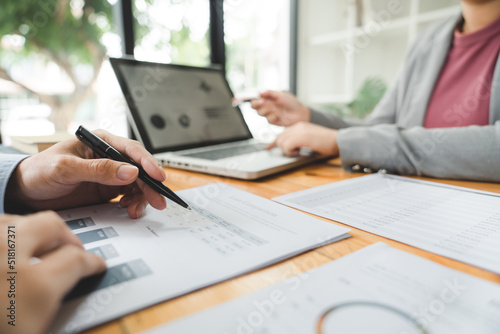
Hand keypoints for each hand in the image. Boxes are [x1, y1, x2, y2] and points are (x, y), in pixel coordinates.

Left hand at [0, 212, 105, 333]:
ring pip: (16, 219)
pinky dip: (4, 234)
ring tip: (34, 245)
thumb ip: (55, 305)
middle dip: (65, 236)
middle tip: (70, 249)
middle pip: (50, 225)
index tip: (95, 264)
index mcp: (32, 286)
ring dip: (30, 228)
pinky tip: (6, 248)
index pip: (76, 260)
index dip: (91, 262)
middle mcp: (7, 257)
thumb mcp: (34, 329)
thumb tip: (68, 298)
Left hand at [6, 129, 166, 218]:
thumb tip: (130, 171)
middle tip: (158, 200)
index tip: (157, 176)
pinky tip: (128, 209)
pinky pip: (129, 196)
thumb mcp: (66, 168)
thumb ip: (99, 169)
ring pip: (138, 184)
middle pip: (139, 169)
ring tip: (136, 210)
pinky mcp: (109, 190)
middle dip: (150, 185)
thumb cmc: (39, 171)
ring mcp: (111, 175)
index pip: (130, 150)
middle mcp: (109, 157)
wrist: (25, 193)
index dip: (147, 162)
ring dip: (142, 197)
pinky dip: (134, 204)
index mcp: (100, 142)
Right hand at [250, 90, 310, 125]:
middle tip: (263, 103)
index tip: (257, 98)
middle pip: (255, 107)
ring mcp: (270, 114)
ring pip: (260, 113)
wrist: (300, 113)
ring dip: (265, 110)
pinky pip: (268, 119)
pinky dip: (272, 117)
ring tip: (273, 109)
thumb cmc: (292, 103)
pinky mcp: (273, 121)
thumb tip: (260, 92)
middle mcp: (268, 107)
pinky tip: (278, 115)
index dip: (254, 99)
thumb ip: (270, 93)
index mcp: (268, 99)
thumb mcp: (281, 95)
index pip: (256, 99)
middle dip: (257, 104)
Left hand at [267, 122, 339, 155]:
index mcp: (300, 125)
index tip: (268, 148)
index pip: (282, 133)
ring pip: (281, 142)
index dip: (274, 142)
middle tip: (296, 152)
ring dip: (288, 150)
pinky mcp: (301, 136)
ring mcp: (299, 130)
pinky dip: (291, 152)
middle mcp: (297, 125)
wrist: (338, 140)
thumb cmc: (327, 142)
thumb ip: (299, 140)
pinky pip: (286, 146)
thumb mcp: (310, 139)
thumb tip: (289, 147)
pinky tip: (300, 152)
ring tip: (299, 151)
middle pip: (279, 138)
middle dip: (284, 148)